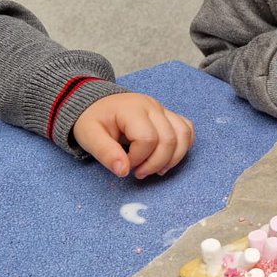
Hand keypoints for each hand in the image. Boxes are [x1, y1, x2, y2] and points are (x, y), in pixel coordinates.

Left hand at [72, 93, 193, 178]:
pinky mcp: (168, 115)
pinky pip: (187, 129)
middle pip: (169, 139)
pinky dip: (183, 146)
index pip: (148, 139)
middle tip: (139, 172)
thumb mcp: (89, 136)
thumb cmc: (93, 120)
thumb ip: (105, 153)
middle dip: (156, 163)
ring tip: (156, 169)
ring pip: (183, 134)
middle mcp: (152, 106)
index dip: (138, 158)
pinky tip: (168, 157)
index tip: (125, 163)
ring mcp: (163, 110)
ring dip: (173, 158)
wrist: (96, 103)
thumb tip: (123, 171)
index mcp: (132, 109)